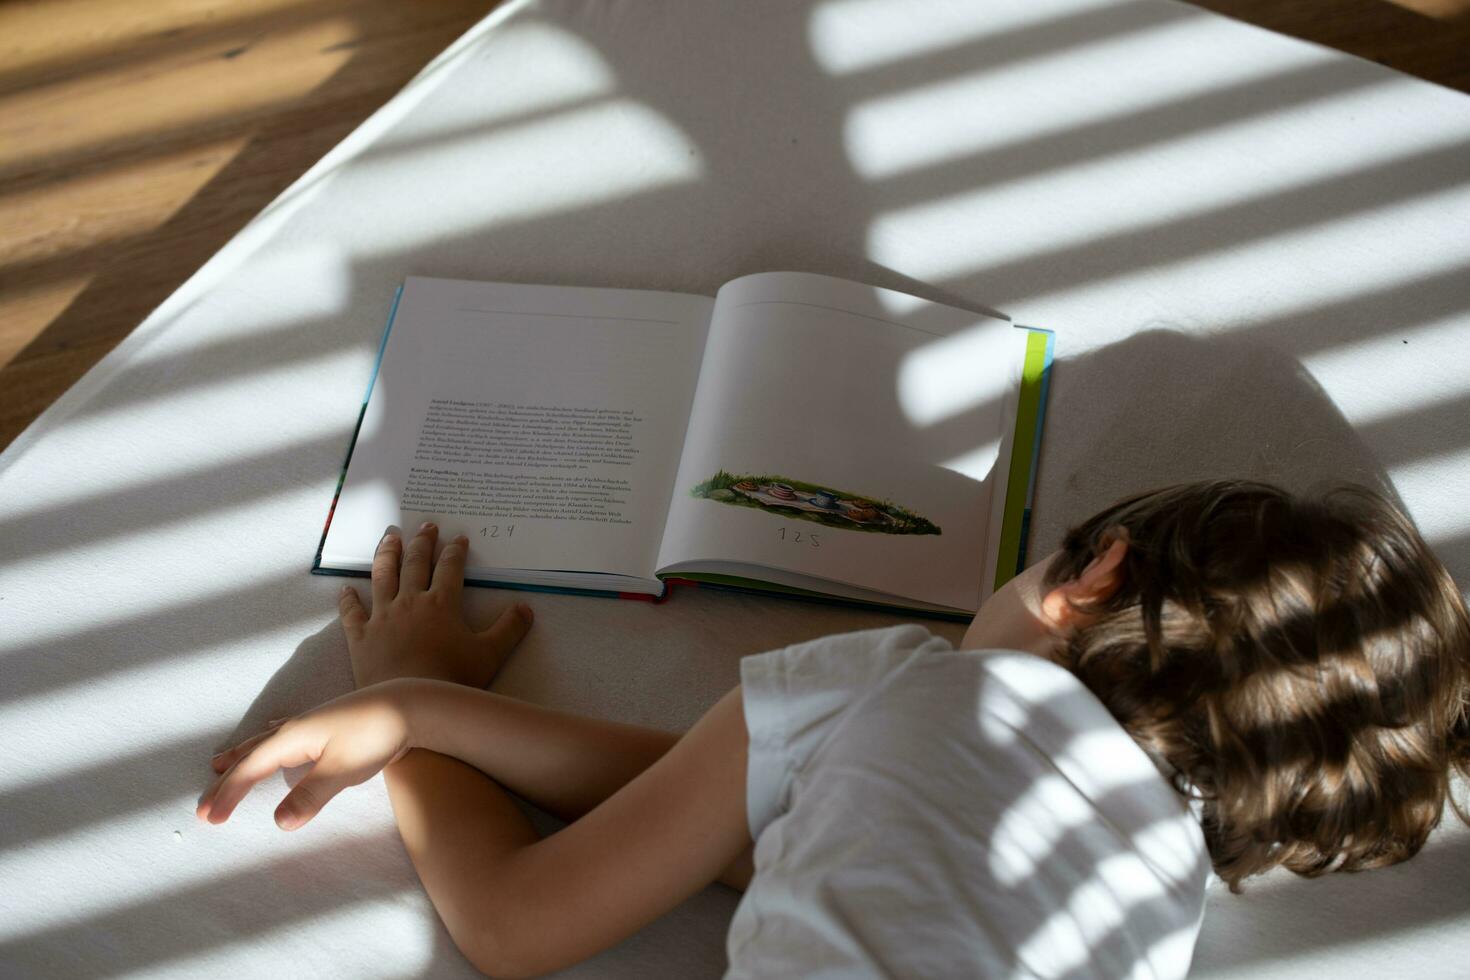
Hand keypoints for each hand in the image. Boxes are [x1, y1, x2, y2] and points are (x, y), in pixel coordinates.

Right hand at [197, 681, 415, 829]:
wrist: (410, 705)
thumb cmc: (376, 736)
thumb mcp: (342, 771)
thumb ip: (310, 796)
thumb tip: (279, 823)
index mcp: (293, 738)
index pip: (250, 770)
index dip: (228, 795)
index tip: (209, 819)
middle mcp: (296, 727)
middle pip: (250, 755)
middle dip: (226, 781)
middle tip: (203, 805)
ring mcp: (312, 723)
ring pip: (265, 741)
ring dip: (242, 756)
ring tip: (220, 764)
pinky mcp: (328, 724)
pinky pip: (285, 733)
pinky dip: (269, 740)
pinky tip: (272, 732)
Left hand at [339, 522, 533, 688]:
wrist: (409, 704)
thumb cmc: (452, 678)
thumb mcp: (490, 655)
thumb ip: (509, 629)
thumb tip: (526, 608)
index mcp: (441, 603)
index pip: (450, 568)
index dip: (455, 551)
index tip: (458, 538)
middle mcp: (410, 602)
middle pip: (415, 563)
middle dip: (422, 542)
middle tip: (426, 526)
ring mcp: (382, 617)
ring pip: (382, 576)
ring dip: (387, 554)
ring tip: (389, 537)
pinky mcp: (360, 636)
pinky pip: (352, 612)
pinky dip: (348, 599)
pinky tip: (346, 588)